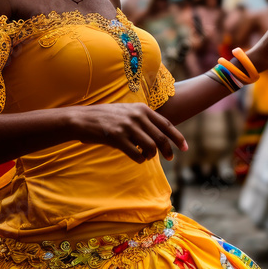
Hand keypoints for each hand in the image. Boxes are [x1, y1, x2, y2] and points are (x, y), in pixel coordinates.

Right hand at [67, 103, 186, 163]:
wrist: (82, 119)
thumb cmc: (106, 117)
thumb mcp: (128, 112)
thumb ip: (143, 120)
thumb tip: (160, 136)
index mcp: (142, 109)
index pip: (166, 124)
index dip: (178, 137)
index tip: (184, 147)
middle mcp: (137, 117)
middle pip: (161, 138)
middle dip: (168, 150)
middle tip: (170, 158)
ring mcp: (127, 127)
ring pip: (151, 147)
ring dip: (151, 155)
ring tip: (146, 156)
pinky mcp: (117, 138)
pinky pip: (136, 154)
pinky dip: (140, 159)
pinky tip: (137, 158)